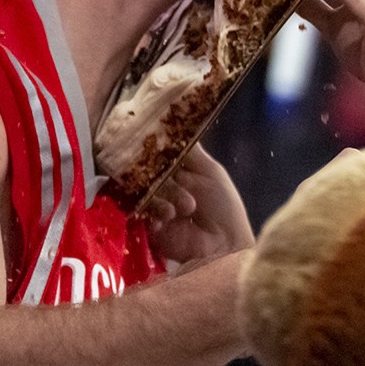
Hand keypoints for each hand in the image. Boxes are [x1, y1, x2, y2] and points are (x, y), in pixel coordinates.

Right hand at [144, 145, 252, 265]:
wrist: (224, 244)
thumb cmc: (223, 206)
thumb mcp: (209, 170)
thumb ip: (189, 149)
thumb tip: (175, 120)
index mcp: (177, 171)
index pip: (157, 154)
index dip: (153, 149)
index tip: (149, 144)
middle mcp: (162, 185)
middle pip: (148, 170)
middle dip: (165, 178)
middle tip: (179, 187)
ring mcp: (153, 205)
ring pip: (145, 190)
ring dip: (165, 196)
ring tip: (184, 208)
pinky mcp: (147, 226)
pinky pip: (140, 211)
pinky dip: (155, 212)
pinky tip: (168, 217)